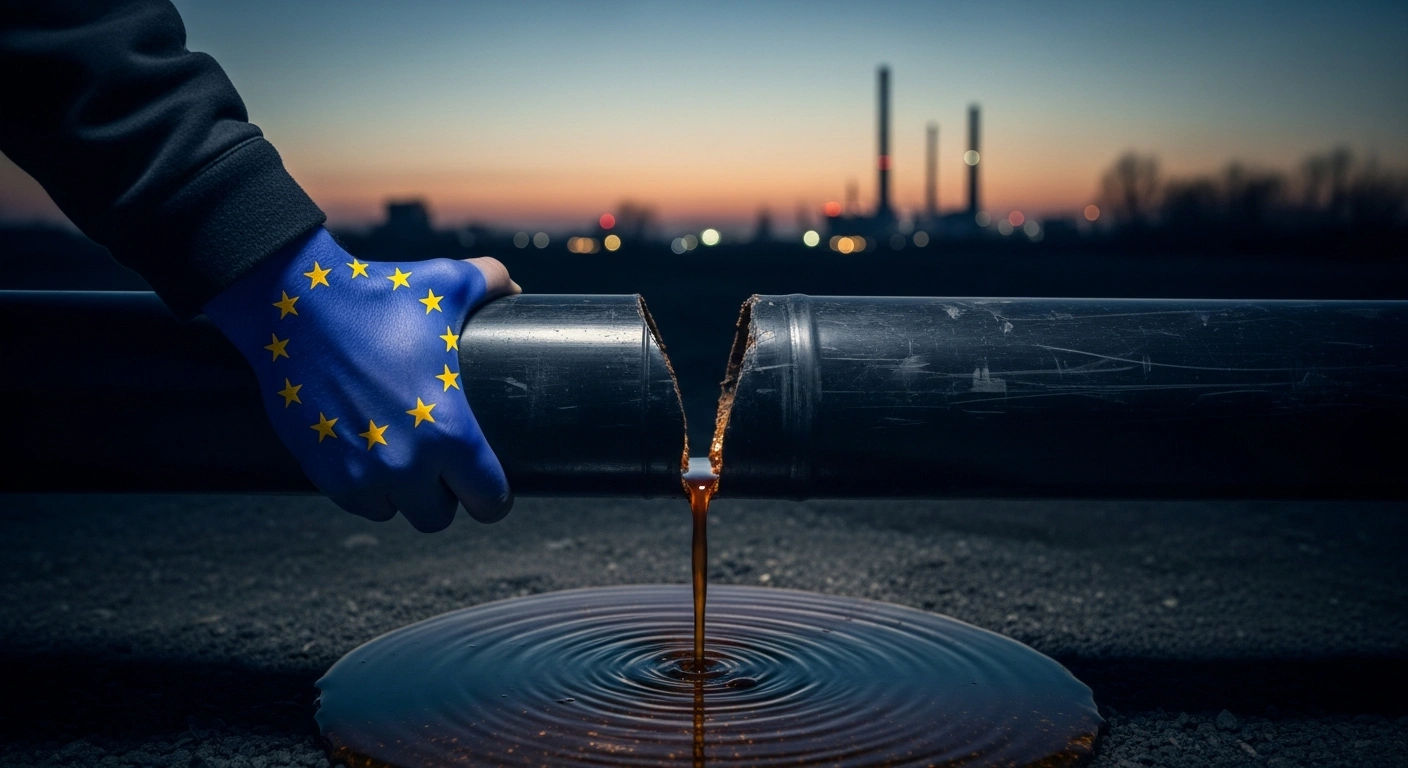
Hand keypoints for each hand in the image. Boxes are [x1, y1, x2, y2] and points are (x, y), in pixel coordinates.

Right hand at [204, 228, 519, 530]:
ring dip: (401, 494)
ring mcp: (361, 473)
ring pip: (394, 511)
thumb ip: (493, 282)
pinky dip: (363, 487)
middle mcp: (407, 463)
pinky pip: (356, 502)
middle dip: (443, 495)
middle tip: (440, 465)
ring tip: (401, 457)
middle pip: (439, 516)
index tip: (488, 484)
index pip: (490, 500)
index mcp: (450, 431)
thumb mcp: (448, 282)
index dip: (494, 496)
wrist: (295, 304)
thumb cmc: (377, 295)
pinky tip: (368, 456)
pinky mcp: (323, 472)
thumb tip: (517, 288)